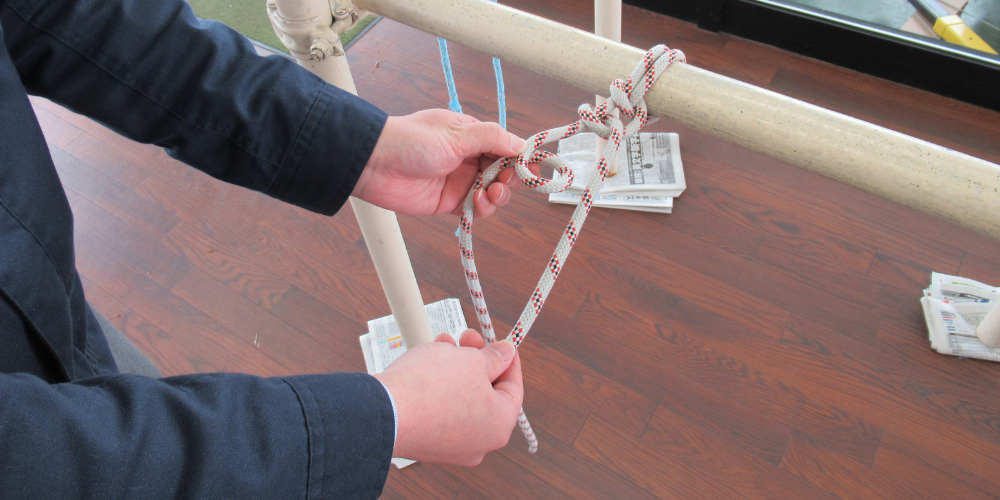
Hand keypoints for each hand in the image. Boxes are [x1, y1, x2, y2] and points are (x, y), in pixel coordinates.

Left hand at [353, 109, 538, 217]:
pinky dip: (483, 209)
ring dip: (498, 196)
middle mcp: (468, 157)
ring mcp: (460, 180)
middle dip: (511, 179)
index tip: (534, 169)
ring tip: (490, 194)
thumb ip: (492, 138)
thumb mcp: (456, 133)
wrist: (374, 165)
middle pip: (504, 172)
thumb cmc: (411, 141)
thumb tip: (522, 145)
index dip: (521, 158)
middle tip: (506, 182)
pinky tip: (478, 203)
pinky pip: (476, 209)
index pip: (506, 146)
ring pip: (493, 193)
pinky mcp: (449, 202)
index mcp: (471, 135)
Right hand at [374, 330, 522, 465]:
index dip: (508, 360)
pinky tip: (428, 361)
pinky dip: (437, 385)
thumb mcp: (472, 361)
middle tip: (467, 337)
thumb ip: (494, 358)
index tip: (501, 343)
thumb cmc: (433, 388)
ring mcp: (449, 446)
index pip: (514, 388)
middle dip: (475, 359)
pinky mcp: (424, 441)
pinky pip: (439, 409)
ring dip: (454, 367)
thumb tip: (506, 354)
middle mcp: (478, 443)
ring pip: (460, 398)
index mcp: (499, 426)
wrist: (382, 411)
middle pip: (485, 392)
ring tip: (443, 343)